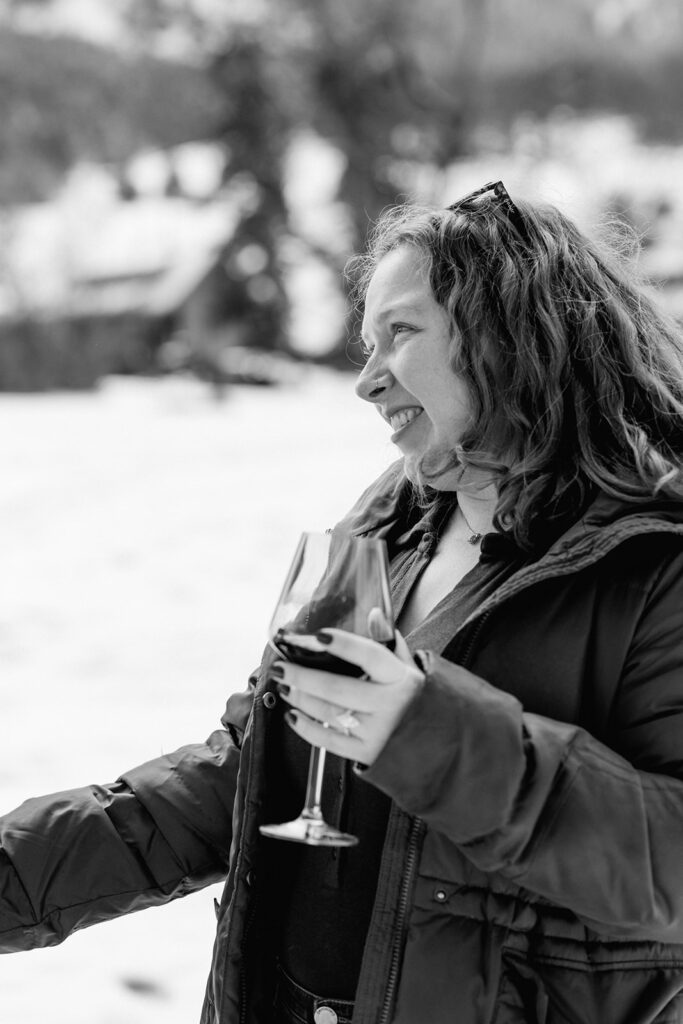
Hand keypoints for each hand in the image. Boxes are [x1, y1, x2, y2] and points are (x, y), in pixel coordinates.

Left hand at [272, 616, 423, 764]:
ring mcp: (379, 732)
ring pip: (328, 713)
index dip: (342, 644)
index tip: (316, 636)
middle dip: (302, 676)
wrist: (444, 746)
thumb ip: (389, 642)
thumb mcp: (411, 668)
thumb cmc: (420, 700)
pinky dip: (306, 728)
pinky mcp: (368, 754)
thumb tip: (374, 614)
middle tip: (280, 665)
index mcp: (403, 678)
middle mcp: (391, 705)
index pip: (369, 655)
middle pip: (337, 688)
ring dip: (300, 698)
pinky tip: (293, 714)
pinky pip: (329, 741)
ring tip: (284, 684)